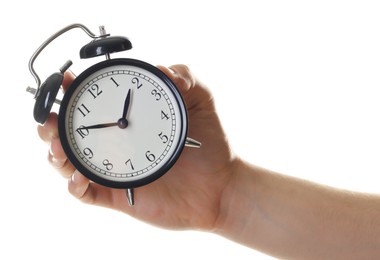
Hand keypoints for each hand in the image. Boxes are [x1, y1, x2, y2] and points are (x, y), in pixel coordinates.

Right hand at [38, 65, 235, 230]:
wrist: (221, 185)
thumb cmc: (211, 144)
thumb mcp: (201, 102)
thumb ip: (186, 77)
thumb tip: (162, 68)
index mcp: (130, 121)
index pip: (94, 105)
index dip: (74, 93)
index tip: (65, 81)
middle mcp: (118, 144)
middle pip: (72, 133)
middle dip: (52, 124)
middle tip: (48, 118)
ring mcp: (115, 170)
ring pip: (72, 162)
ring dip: (56, 153)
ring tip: (57, 146)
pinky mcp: (118, 195)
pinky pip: (86, 194)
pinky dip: (74, 186)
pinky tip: (77, 177)